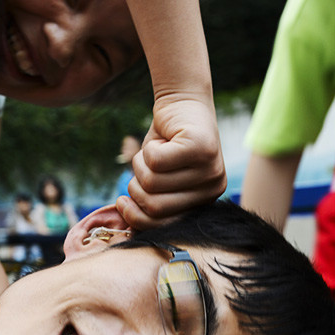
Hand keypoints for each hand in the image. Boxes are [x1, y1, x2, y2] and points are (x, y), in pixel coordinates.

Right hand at [117, 95, 225, 228]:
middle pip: (155, 205)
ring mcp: (210, 168)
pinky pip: (155, 160)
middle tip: (141, 168)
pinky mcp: (201, 147)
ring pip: (152, 181)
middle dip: (136, 186)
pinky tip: (163, 139)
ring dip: (141, 163)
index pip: (165, 224)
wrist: (182, 103)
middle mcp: (213, 188)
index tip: (121, 204)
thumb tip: (129, 230)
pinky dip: (148, 148)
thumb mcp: (158, 178)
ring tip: (155, 150)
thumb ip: (149, 202)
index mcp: (204, 202)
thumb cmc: (166, 145)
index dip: (138, 218)